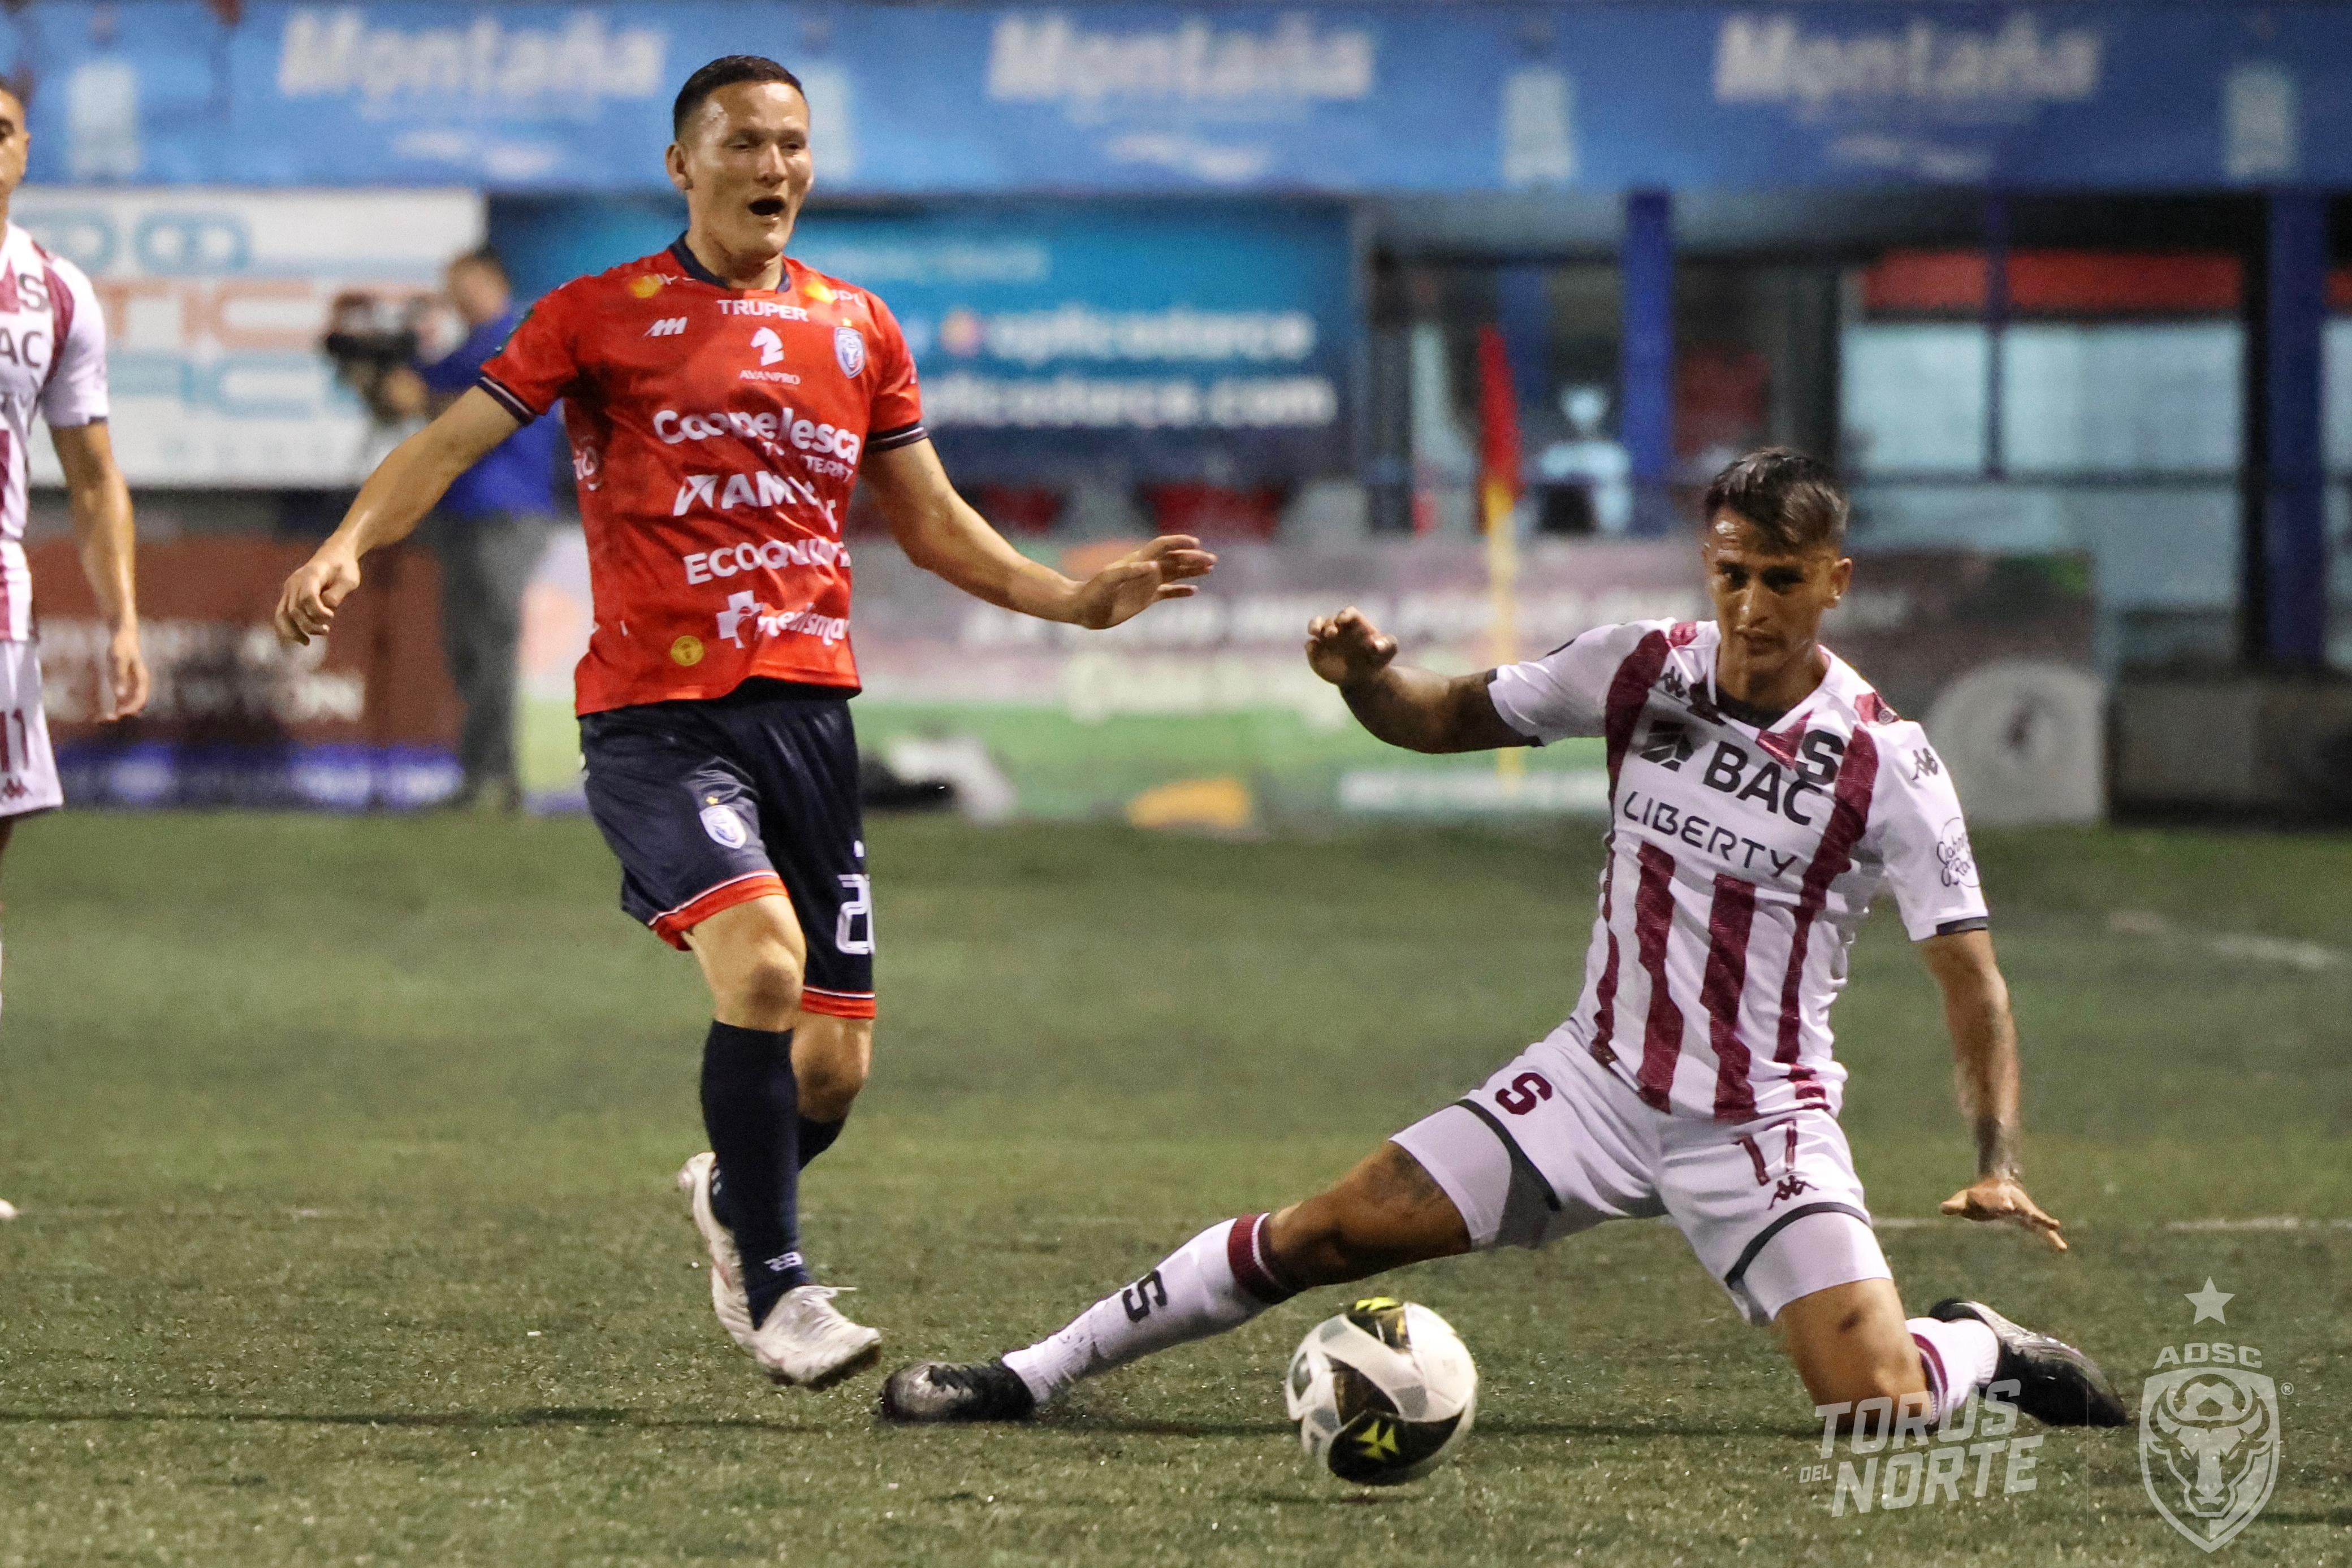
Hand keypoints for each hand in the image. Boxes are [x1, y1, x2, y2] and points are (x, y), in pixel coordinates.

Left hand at [101, 624, 149, 719]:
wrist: (123, 637)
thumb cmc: (122, 646)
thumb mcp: (118, 659)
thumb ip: (120, 677)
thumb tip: (119, 695)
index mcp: (141, 679)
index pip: (140, 698)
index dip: (130, 707)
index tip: (118, 712)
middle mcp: (138, 685)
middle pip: (135, 704)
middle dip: (123, 713)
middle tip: (107, 719)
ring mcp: (130, 686)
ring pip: (127, 704)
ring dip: (117, 713)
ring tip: (103, 719)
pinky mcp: (122, 685)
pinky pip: (120, 701)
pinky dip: (113, 708)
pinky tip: (101, 715)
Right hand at [275, 546, 361, 645]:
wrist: (334, 555)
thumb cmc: (344, 568)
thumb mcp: (349, 580)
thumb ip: (337, 594)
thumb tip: (326, 608)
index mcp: (311, 574)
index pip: (307, 597)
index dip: (318, 612)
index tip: (331, 616)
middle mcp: (295, 581)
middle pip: (295, 609)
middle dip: (309, 625)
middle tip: (326, 631)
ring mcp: (289, 588)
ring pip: (282, 614)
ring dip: (294, 631)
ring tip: (307, 642)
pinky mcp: (288, 595)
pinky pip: (281, 614)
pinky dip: (287, 628)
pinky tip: (299, 639)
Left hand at [1066, 535, 1215, 629]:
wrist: (1083, 609)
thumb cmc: (1092, 592)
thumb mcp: (1108, 580)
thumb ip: (1129, 572)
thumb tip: (1152, 566)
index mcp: (1138, 561)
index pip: (1163, 547)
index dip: (1179, 543)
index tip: (1196, 544)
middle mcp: (1145, 570)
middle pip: (1174, 560)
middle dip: (1193, 558)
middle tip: (1212, 561)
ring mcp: (1146, 584)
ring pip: (1175, 574)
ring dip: (1192, 571)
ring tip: (1210, 569)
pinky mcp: (1145, 599)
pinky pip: (1167, 593)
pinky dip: (1180, 591)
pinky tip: (1194, 592)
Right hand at [1305, 606, 1398, 687]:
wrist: (1363, 677)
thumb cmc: (1377, 659)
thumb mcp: (1389, 651)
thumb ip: (1388, 645)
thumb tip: (1377, 645)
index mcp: (1355, 624)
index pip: (1348, 613)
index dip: (1345, 614)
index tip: (1343, 619)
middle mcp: (1339, 628)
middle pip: (1331, 620)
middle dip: (1329, 624)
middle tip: (1331, 634)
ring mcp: (1326, 639)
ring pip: (1316, 626)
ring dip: (1314, 626)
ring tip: (1314, 632)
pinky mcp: (1317, 651)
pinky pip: (1310, 645)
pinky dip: (1310, 646)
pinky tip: (1313, 649)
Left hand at [1940, 1175, 2066, 1251]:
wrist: (1998, 1185)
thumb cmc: (1979, 1195)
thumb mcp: (1965, 1200)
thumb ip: (1955, 1206)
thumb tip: (1942, 1208)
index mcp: (1996, 1199)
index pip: (1997, 1202)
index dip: (2000, 1204)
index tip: (2006, 1207)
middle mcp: (2013, 1204)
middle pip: (2019, 1208)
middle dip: (2023, 1212)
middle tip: (2028, 1215)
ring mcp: (2023, 1212)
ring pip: (2036, 1219)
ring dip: (2044, 1223)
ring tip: (2056, 1227)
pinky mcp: (2029, 1220)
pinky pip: (2042, 1231)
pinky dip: (2051, 1238)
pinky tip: (2062, 1248)